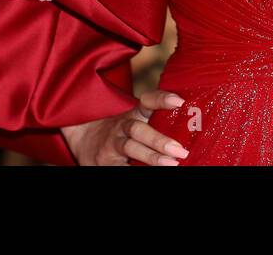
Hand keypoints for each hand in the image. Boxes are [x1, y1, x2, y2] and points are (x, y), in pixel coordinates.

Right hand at [60, 88, 189, 164]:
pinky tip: (151, 174)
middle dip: (159, 140)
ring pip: (130, 147)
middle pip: (139, 129)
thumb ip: (155, 121)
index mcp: (132, 115)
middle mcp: (122, 127)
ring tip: (171, 164)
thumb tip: (189, 128)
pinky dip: (135, 169)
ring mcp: (112, 145)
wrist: (83, 139)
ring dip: (151, 157)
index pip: (147, 102)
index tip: (180, 101)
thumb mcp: (134, 120)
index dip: (162, 99)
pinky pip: (121, 167)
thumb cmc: (119, 132)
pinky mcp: (105, 163)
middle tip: (180, 150)